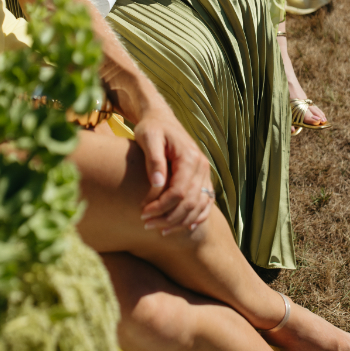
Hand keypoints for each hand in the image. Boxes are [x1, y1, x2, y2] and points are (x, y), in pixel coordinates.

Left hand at [134, 107, 214, 234]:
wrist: (162, 120)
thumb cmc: (152, 128)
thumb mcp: (148, 137)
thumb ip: (153, 159)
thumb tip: (157, 183)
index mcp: (190, 157)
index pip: (179, 191)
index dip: (162, 207)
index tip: (143, 214)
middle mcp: (202, 167)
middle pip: (190, 203)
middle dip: (169, 218)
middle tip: (147, 225)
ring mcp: (205, 174)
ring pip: (199, 206)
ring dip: (180, 222)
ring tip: (160, 230)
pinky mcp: (203, 179)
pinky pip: (206, 203)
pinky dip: (197, 218)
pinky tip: (184, 228)